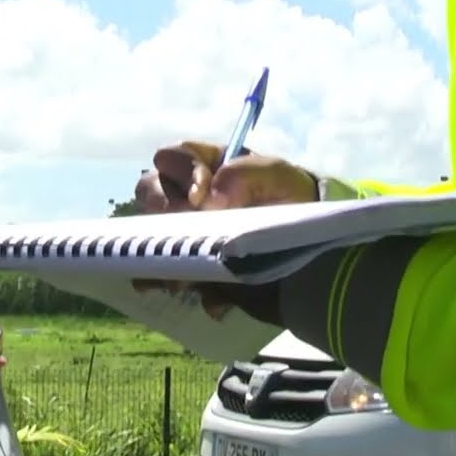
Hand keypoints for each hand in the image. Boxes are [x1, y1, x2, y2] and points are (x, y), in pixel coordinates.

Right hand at [130, 140, 317, 319]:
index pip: (171, 157)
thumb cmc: (288, 193)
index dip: (181, 173)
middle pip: (148, 191)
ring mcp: (183, 228)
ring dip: (163, 253)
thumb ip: (245, 174)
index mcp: (202, 164)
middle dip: (162, 209)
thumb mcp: (276, 175)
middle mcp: (183, 194)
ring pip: (150, 235)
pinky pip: (170, 274)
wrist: (307, 235)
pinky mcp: (191, 262)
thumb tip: (210, 199)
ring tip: (185, 272)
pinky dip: (183, 284)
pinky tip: (209, 298)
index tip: (200, 197)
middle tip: (186, 228)